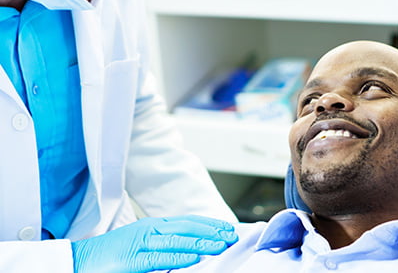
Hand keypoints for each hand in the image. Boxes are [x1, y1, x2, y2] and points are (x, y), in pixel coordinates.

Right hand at [71, 215, 237, 272]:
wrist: (82, 259)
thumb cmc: (114, 254)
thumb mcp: (144, 244)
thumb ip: (166, 244)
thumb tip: (191, 250)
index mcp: (154, 225)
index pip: (188, 221)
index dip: (209, 224)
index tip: (227, 228)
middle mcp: (150, 230)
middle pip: (187, 228)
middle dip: (211, 232)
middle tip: (231, 236)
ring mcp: (141, 243)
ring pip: (177, 242)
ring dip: (201, 244)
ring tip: (220, 246)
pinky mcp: (132, 260)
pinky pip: (159, 259)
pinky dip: (178, 259)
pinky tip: (193, 260)